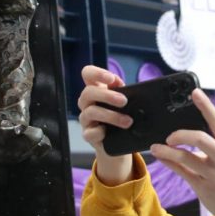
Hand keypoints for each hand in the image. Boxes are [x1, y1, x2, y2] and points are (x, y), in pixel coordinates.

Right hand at [78, 65, 132, 184]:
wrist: (119, 142)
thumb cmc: (121, 116)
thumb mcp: (125, 103)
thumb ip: (125, 92)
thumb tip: (129, 88)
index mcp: (95, 89)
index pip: (87, 73)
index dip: (97, 73)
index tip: (111, 79)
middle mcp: (87, 102)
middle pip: (88, 92)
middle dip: (107, 95)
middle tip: (124, 101)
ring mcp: (85, 119)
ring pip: (91, 112)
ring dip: (111, 116)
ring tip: (128, 121)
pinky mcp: (88, 135)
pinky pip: (90, 132)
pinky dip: (100, 132)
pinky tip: (108, 133)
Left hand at [150, 89, 214, 215]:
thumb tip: (191, 127)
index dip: (206, 106)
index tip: (194, 92)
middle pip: (200, 138)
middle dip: (181, 134)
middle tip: (170, 136)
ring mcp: (214, 174)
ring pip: (186, 157)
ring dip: (167, 151)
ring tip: (156, 147)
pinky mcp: (203, 187)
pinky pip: (181, 171)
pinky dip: (168, 162)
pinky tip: (160, 157)